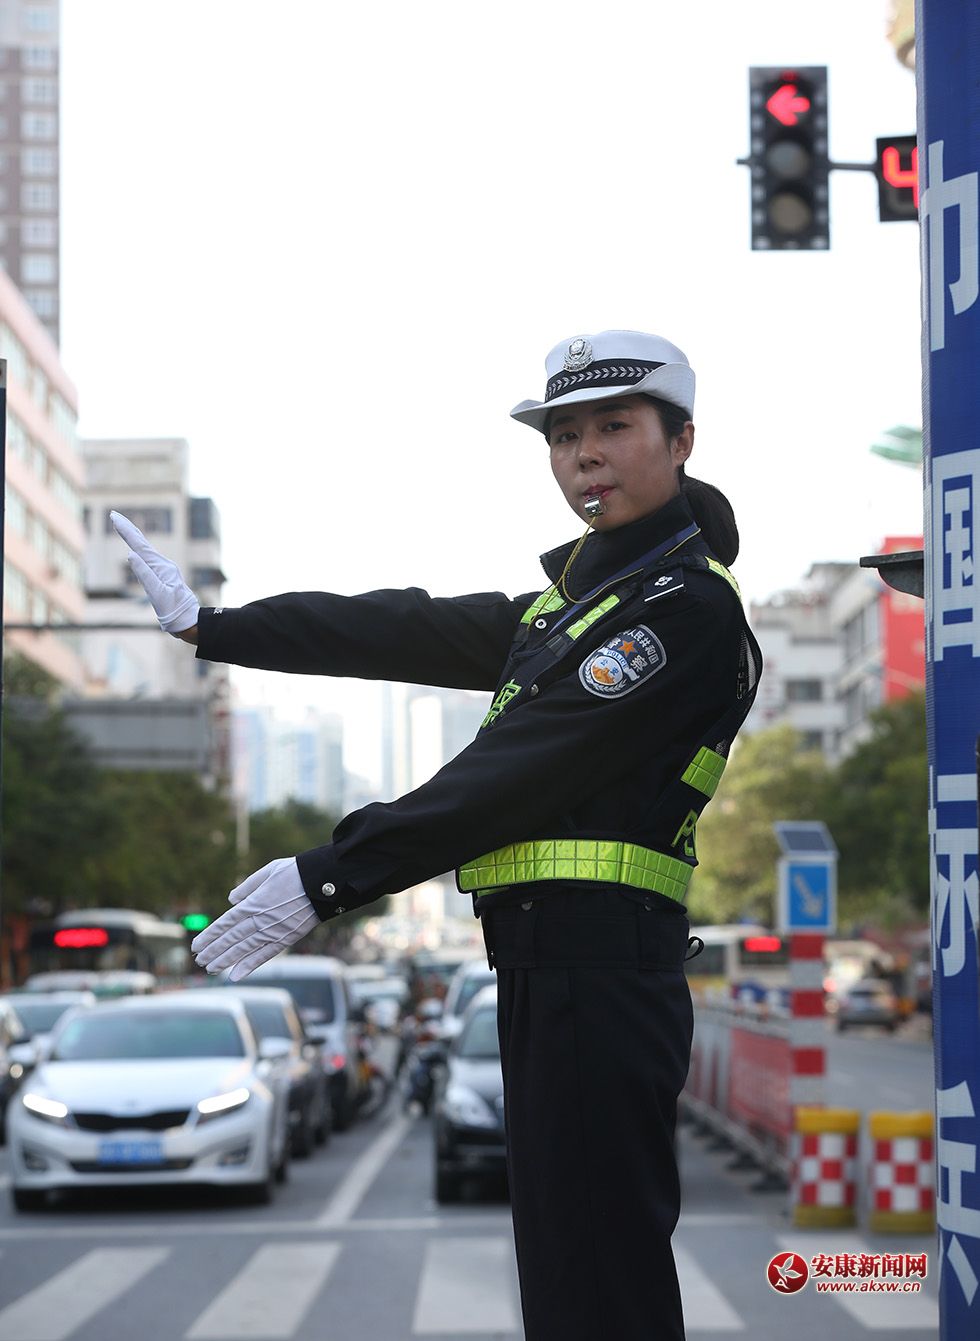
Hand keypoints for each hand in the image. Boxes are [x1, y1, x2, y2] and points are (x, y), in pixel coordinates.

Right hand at [110, 511, 199, 634]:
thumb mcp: (157, 593)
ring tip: (123, 526)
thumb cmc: (174, 610)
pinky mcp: (163, 577)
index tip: (114, 516)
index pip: (139, 545)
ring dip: (133, 536)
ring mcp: (164, 570)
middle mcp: (163, 565)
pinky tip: (137, 549)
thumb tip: (130, 554)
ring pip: (145, 549)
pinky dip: (139, 549)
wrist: (189, 622)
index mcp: (161, 567)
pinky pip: (148, 558)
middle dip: (128, 529)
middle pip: (142, 543)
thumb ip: (144, 574)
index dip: (126, 530)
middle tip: (114, 515)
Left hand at [191, 858, 319, 980]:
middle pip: (231, 938)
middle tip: (200, 961)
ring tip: (211, 969)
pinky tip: (236, 974)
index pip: (225, 923)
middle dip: (214, 950)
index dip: (210, 935)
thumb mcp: (268, 871)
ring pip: (244, 949)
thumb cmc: (295, 872)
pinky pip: (265, 954)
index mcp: (253, 902)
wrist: (323, 882)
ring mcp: (273, 931)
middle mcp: (260, 920)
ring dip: (226, 960)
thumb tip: (231, 900)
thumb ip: (247, 886)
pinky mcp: (286, 938)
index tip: (196, 945)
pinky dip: (250, 965)